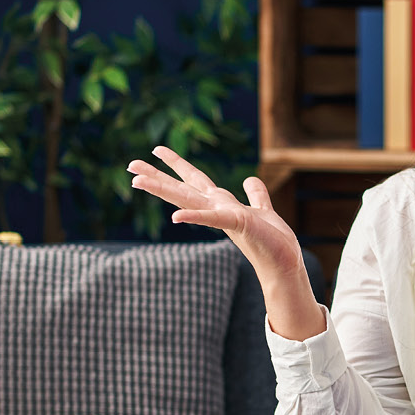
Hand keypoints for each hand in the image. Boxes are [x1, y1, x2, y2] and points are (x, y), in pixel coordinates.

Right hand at [128, 146, 302, 279]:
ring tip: (137, 181)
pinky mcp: (238, 223)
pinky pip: (213, 218)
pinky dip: (195, 217)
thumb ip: (255, 194)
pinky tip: (176, 218)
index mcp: (221, 203)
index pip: (194, 179)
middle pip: (181, 187)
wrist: (285, 263)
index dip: (176, 164)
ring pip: (187, 199)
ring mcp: (223, 216)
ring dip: (162, 189)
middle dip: (157, 176)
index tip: (156, 150)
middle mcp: (217, 208)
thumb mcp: (262, 209)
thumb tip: (249, 179)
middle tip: (130, 164)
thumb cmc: (272, 240)